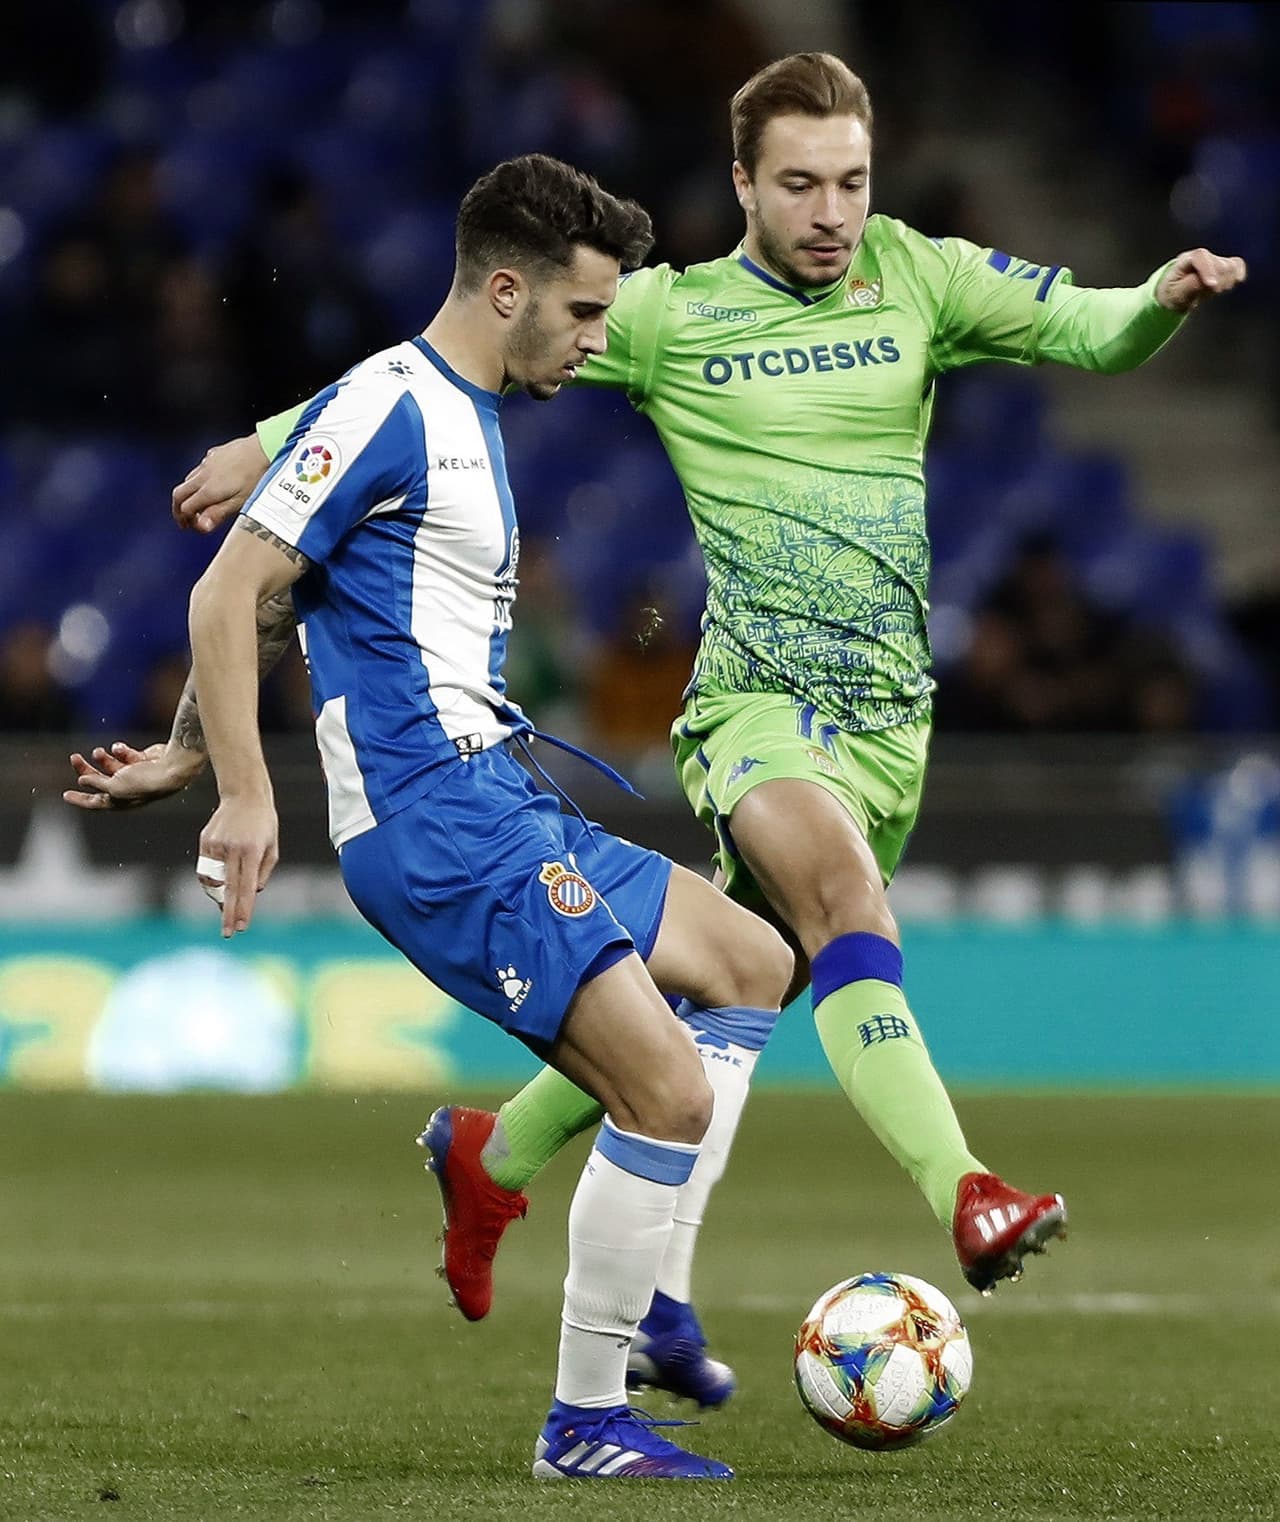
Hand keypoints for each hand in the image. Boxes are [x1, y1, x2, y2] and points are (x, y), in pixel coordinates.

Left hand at [63, 741, 204, 811]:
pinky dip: (120, 751)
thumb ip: (97, 783)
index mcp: (120, 801)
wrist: (171, 767)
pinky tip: (120, 749)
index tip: (65, 795)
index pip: (95, 802)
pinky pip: (124, 755)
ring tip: (98, 752)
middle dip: (86, 769)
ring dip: (102, 758)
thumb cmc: (145, 782)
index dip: (80, 799)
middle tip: (74, 757)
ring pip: (110, 765)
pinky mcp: (141, 761)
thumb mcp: (114, 786)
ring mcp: (134, 774)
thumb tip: (83, 781)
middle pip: (99, 780)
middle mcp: (126, 789)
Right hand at [172, 434, 269, 533]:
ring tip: (198, 504)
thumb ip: (218, 513)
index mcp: (208, 489)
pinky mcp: (215, 453)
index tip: (192, 527)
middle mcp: (203, 475)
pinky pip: (199, 468)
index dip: (185, 519)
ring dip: (188, 494)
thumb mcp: (240, 501)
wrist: (266, 448)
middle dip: (178, 508)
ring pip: (188, 480)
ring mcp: (208, 462)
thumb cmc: (257, 477)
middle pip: (180, 493)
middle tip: (186, 519)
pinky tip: (209, 483)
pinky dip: (198, 480)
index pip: (185, 507)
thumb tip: (202, 526)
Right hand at [198, 795, 278, 937]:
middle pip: (229, 889)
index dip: (244, 908)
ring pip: (214, 881)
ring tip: (227, 907)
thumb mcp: (273, 846)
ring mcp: (216, 845)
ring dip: (219, 897)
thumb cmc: (264, 824)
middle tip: (228, 933)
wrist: (243, 795)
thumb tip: (252, 893)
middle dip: (228, 914)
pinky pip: (206, 869)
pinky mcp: (205, 842)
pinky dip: (212, 881)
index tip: (242, 926)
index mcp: (252, 850)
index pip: (246, 886)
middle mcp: (232, 849)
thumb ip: (263, 872)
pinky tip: (220, 885)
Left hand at [1156, 249, 1246, 312]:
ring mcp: (1213, 259)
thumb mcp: (1174, 295)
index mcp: (1185, 260)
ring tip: (1212, 290)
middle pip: (1218, 263)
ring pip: (1230, 265)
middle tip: (1208, 293)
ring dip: (1225, 282)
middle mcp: (1201, 256)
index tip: (1213, 286)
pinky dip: (1237, 275)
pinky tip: (1230, 284)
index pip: (1200, 256)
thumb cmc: (1172, 293)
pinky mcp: (1225, 264)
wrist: (1175, 293)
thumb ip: (1189, 287)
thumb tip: (1203, 282)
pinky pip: (1237, 264)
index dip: (1208, 269)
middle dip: (1217, 282)